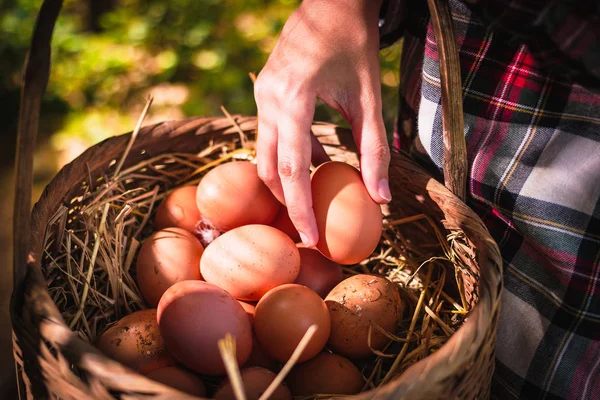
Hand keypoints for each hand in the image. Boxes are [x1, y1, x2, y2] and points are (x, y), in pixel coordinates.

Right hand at [254, 0, 390, 247]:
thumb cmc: (355, 44)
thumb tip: (380, 199)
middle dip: (287, 202)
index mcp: (292, 98)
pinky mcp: (264, 91)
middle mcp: (268, 98)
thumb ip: (374, 149)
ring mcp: (261, 93)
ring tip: (311, 202)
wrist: (333, 2)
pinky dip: (290, 155)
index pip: (292, 168)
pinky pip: (271, 135)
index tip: (310, 239)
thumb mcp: (369, 97)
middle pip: (270, 167)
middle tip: (307, 230)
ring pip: (265, 153)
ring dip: (286, 180)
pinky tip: (316, 161)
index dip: (300, 208)